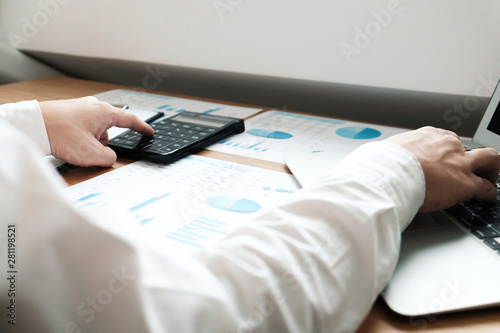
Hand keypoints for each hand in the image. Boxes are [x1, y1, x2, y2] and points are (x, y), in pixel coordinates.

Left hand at [40, 96, 153, 166]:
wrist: (31, 126)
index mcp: (104, 112)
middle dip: (101, 144)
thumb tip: (109, 157)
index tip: (149, 132)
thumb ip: (109, 158)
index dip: (142, 128)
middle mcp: (93, 106)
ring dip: (88, 142)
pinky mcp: (68, 112)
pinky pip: (81, 129)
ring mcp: (80, 108)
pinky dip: (77, 138)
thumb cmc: (58, 134)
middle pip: (108, 130)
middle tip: (89, 151)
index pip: (130, 120)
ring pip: (94, 131)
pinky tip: (66, 142)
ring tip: (72, 147)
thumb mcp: (91, 154)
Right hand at [385, 127, 499, 211]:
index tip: (445, 159)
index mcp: (427, 136)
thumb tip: (371, 162)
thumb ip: (387, 156)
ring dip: (490, 171)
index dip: (448, 152)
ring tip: (488, 181)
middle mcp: (447, 145)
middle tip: (471, 168)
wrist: (388, 174)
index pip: (446, 140)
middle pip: (470, 147)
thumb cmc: (382, 163)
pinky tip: (488, 199)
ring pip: (489, 160)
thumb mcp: (385, 151)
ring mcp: (459, 163)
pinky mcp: (465, 183)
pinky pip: (486, 187)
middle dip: (474, 158)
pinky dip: (489, 194)